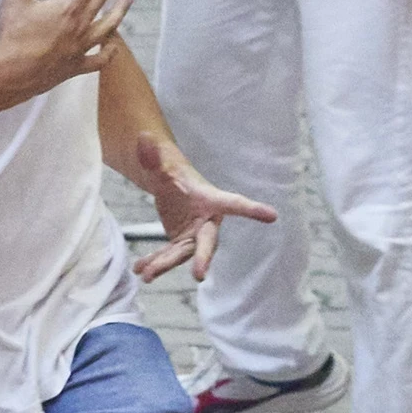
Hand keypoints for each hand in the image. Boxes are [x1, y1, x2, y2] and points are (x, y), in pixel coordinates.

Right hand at [0, 0, 127, 98]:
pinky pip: (98, 60)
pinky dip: (108, 52)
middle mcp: (80, 25)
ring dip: (119, 10)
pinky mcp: (75, 66)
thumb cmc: (12, 36)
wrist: (10, 75)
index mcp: (68, 6)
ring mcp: (80, 47)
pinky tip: (114, 46)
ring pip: (108, 26)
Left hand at [127, 132, 276, 280]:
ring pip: (181, 254)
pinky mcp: (180, 243)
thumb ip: (153, 157)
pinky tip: (138, 270)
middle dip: (203, 257)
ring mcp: (193, 235)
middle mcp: (206, 221)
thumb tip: (143, 138)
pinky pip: (167, 256)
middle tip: (199, 274)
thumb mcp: (161, 166)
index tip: (272, 216)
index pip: (233, 204)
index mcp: (210, 199)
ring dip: (164, 264)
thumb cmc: (172, 174)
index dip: (252, 210)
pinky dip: (153, 262)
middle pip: (207, 242)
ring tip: (146, 274)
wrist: (167, 185)